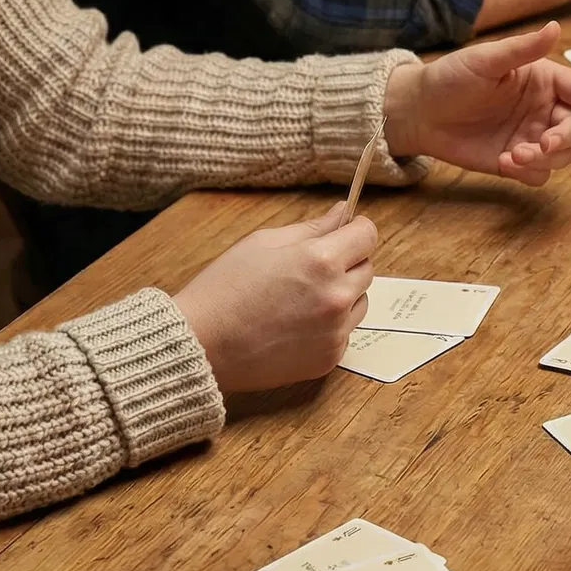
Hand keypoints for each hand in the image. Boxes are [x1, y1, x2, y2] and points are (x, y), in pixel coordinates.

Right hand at [174, 202, 376, 393]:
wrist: (202, 345)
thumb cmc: (224, 288)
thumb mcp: (263, 243)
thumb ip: (312, 228)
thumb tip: (344, 213)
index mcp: (321, 261)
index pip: (368, 235)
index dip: (355, 231)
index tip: (342, 234)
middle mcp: (337, 297)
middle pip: (366, 268)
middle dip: (346, 263)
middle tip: (307, 270)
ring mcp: (336, 331)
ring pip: (360, 301)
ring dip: (342, 295)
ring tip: (298, 300)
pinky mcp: (331, 357)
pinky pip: (344, 331)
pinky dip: (329, 326)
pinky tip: (295, 325)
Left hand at [383, 22, 570, 186]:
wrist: (420, 112)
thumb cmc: (451, 78)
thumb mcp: (486, 60)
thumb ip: (524, 48)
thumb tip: (556, 27)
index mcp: (544, 80)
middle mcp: (543, 109)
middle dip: (564, 138)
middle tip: (542, 145)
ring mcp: (531, 136)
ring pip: (562, 155)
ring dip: (545, 159)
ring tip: (513, 156)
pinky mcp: (516, 160)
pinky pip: (539, 174)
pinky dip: (528, 172)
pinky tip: (504, 162)